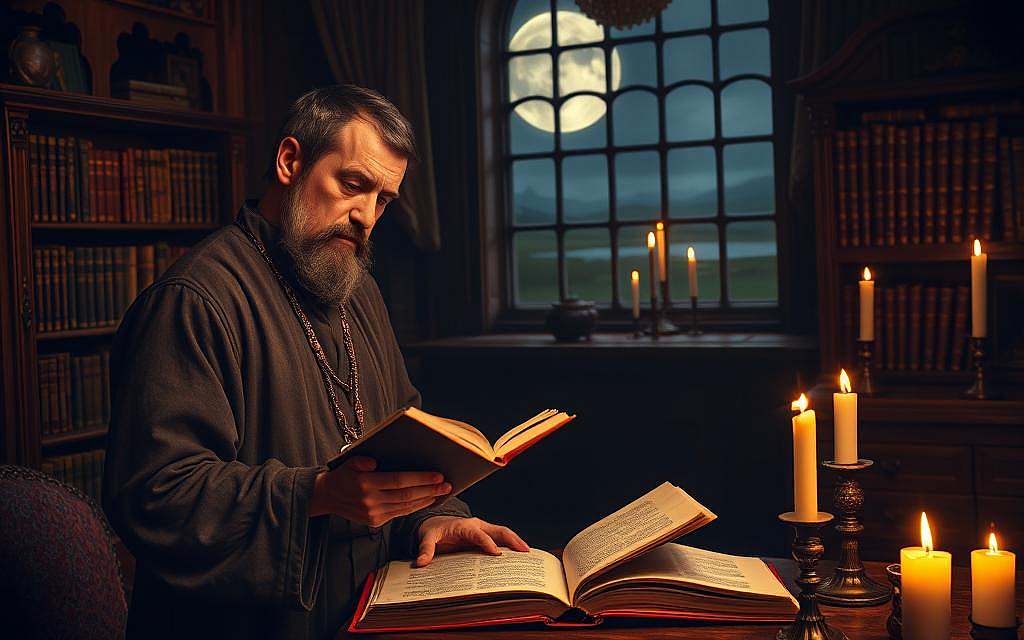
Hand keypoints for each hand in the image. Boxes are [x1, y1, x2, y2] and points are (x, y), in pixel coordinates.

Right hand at [309, 456, 451, 525]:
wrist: (327, 496)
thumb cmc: (343, 474)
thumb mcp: (350, 461)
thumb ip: (363, 460)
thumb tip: (377, 462)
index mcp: (365, 484)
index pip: (399, 481)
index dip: (420, 478)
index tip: (438, 475)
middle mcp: (370, 501)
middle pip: (406, 496)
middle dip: (430, 490)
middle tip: (447, 485)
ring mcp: (373, 514)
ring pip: (405, 507)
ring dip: (426, 500)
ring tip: (442, 493)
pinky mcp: (375, 522)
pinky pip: (399, 513)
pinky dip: (415, 507)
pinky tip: (426, 500)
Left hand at [414, 516, 528, 566]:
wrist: (435, 523)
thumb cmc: (434, 530)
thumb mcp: (428, 538)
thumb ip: (425, 549)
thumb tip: (421, 563)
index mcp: (464, 525)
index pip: (478, 534)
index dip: (487, 543)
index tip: (495, 554)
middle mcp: (477, 526)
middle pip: (499, 530)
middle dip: (513, 540)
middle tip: (525, 552)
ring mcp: (484, 531)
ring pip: (504, 534)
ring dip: (516, 543)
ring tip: (529, 555)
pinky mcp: (486, 537)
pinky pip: (502, 541)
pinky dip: (512, 548)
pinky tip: (520, 558)